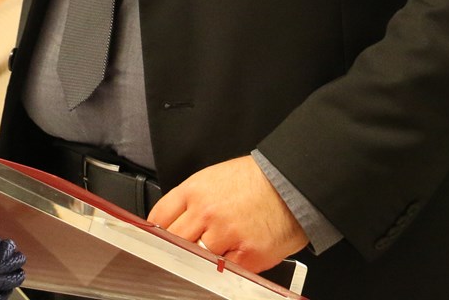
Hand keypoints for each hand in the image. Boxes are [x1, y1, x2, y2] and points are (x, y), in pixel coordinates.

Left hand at [147, 157, 307, 274]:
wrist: (293, 183)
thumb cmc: (257, 180)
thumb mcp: (215, 178)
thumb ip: (191, 201)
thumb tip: (170, 224)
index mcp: (196, 190)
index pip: (159, 218)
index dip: (155, 232)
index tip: (156, 241)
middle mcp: (207, 212)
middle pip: (173, 242)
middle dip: (176, 248)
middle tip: (182, 252)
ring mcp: (225, 235)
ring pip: (197, 259)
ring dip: (202, 259)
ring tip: (216, 249)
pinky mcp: (246, 255)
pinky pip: (224, 271)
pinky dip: (225, 268)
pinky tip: (234, 255)